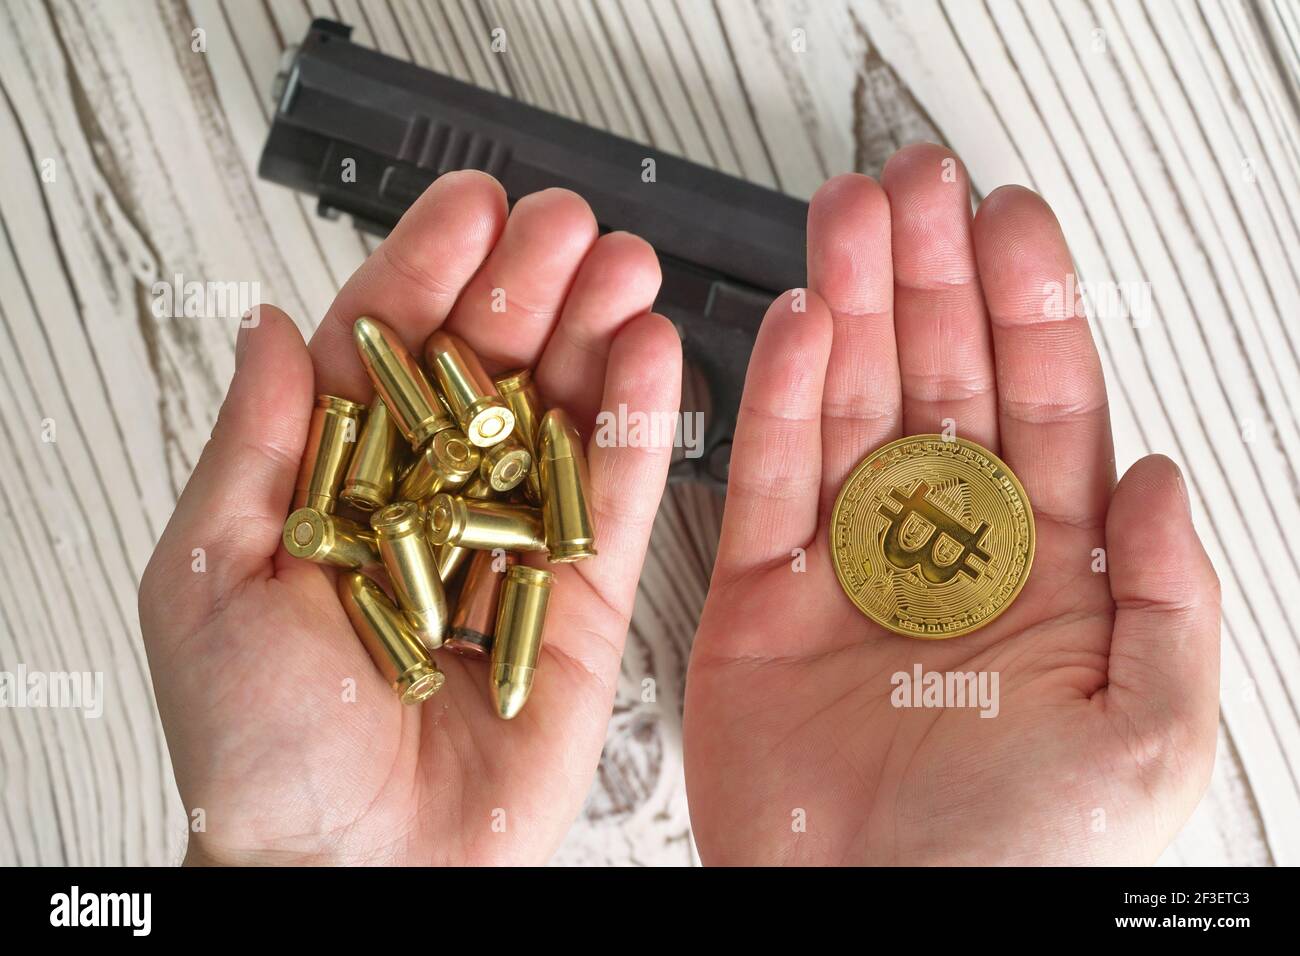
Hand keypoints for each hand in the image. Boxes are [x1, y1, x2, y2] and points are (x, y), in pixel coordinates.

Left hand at [139, 172, 680, 864]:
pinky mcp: (578, 605)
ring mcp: (509, 551)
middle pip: (483, 374)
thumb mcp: (212, 581)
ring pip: (558, 422)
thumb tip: (270, 329)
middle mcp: (428, 510)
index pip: (385, 357)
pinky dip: (637, 430)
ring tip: (625, 269)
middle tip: (566, 227)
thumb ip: (255, 447)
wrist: (357, 873)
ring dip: (593, 337)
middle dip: (526, 289)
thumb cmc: (261, 752)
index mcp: (335, 492)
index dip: (427, 274)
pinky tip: (650, 358)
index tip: (469, 208)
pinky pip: (613, 503)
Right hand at [683, 145, 1220, 864]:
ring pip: (846, 411)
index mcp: (1045, 580)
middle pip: (937, 387)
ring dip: (848, 308)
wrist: (878, 939)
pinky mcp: (756, 605)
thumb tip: (1160, 469)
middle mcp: (941, 560)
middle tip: (913, 188)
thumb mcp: (1150, 735)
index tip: (1008, 223)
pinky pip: (764, 481)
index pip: (1042, 411)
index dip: (1028, 309)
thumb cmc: (1019, 866)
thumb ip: (1169, 595)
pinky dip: (775, 398)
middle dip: (928, 280)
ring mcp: (846, 575)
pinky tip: (795, 322)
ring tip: (848, 220)